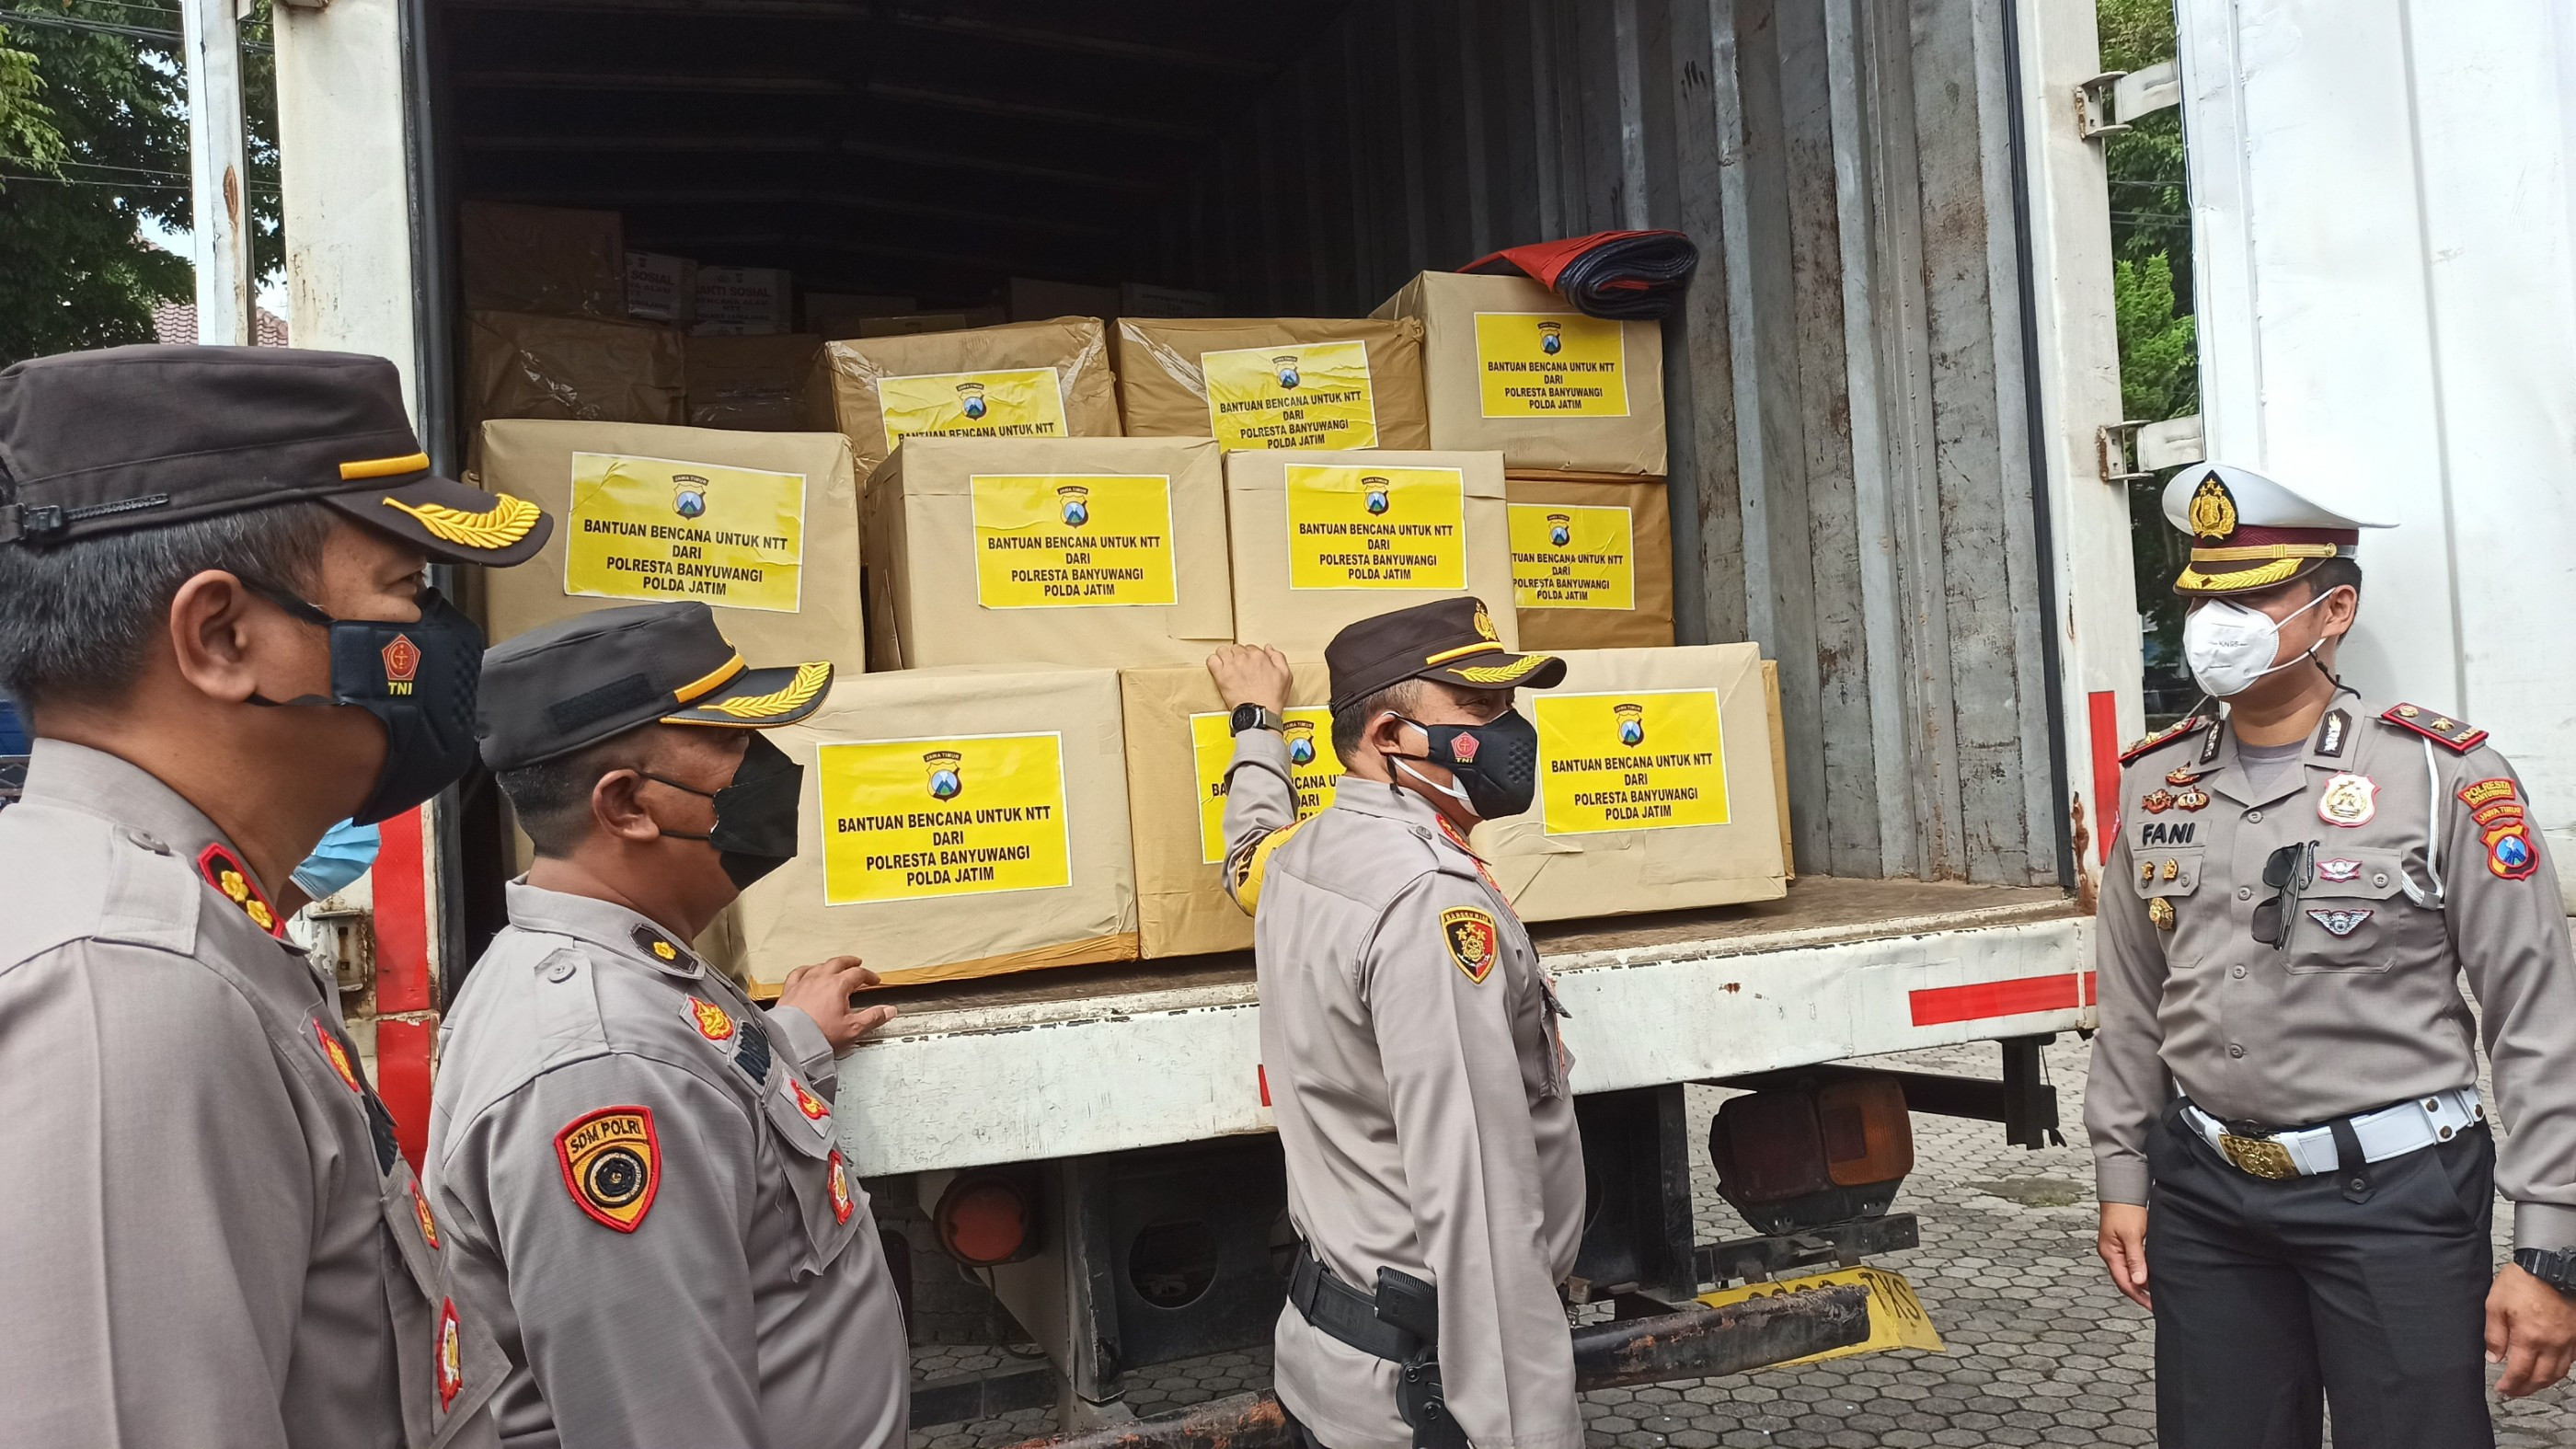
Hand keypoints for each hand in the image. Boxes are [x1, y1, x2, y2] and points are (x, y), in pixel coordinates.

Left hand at [775, 956, 895, 1052]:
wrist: (790, 1042)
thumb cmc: (819, 1035)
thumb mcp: (853, 1029)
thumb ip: (873, 1017)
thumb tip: (889, 1011)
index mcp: (837, 985)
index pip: (858, 974)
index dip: (868, 976)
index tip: (874, 980)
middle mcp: (820, 979)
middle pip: (838, 963)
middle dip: (850, 962)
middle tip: (857, 963)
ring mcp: (803, 983)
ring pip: (819, 966)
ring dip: (830, 965)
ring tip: (834, 966)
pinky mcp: (789, 991)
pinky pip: (797, 973)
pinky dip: (805, 970)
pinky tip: (807, 971)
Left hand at [1207, 644, 1290, 715]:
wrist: (1259, 712)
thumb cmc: (1271, 698)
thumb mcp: (1285, 675)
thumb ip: (1278, 657)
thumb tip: (1268, 648)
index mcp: (1259, 656)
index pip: (1250, 648)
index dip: (1250, 657)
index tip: (1250, 665)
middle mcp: (1244, 657)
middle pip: (1236, 649)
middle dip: (1238, 656)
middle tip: (1240, 668)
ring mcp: (1231, 665)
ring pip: (1223, 651)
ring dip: (1225, 657)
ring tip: (1228, 666)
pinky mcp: (1220, 675)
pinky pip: (1211, 660)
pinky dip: (1213, 662)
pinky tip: (1218, 668)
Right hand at [2097, 1202, 2151, 1308]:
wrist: (2121, 1191)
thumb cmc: (2125, 1210)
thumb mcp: (2132, 1235)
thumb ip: (2136, 1259)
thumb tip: (2140, 1282)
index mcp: (2110, 1254)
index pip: (2124, 1282)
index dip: (2138, 1296)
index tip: (2152, 1306)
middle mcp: (2110, 1254)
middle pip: (2125, 1280)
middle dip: (2140, 1293)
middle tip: (2156, 1304)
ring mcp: (2115, 1249)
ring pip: (2128, 1272)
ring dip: (2141, 1283)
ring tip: (2156, 1292)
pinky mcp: (2122, 1244)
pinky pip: (2130, 1263)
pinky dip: (2140, 1271)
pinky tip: (2149, 1274)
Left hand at [2486, 1263, 2575, 1396]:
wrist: (2550, 1264)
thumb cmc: (2522, 1281)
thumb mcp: (2496, 1304)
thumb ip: (2494, 1335)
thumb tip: (2494, 1358)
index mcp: (2529, 1338)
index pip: (2520, 1372)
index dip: (2510, 1385)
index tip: (2502, 1389)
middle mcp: (2552, 1343)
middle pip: (2542, 1377)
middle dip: (2527, 1389)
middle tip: (2515, 1391)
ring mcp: (2569, 1339)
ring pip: (2560, 1372)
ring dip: (2545, 1382)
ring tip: (2531, 1384)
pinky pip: (2572, 1359)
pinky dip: (2561, 1368)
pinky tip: (2551, 1367)